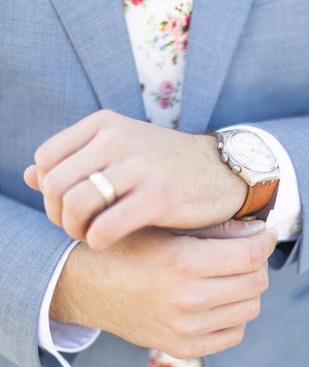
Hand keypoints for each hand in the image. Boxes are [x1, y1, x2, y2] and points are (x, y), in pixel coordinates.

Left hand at [24, 110, 246, 249]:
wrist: (223, 171)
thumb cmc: (165, 166)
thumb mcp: (119, 151)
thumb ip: (74, 161)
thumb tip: (27, 176)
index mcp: (104, 124)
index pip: (46, 158)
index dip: (47, 189)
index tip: (68, 204)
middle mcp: (118, 139)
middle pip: (55, 184)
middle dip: (57, 214)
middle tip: (76, 226)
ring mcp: (139, 166)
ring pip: (75, 205)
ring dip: (75, 229)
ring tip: (90, 234)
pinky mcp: (158, 197)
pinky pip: (105, 227)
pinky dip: (97, 241)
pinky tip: (108, 242)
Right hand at [50, 223, 276, 357]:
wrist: (86, 286)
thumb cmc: (128, 247)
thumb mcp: (166, 226)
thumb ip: (214, 229)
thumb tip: (257, 231)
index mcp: (183, 263)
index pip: (249, 256)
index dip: (264, 242)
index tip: (264, 234)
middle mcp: (188, 300)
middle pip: (256, 283)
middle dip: (258, 263)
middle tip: (247, 252)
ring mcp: (186, 329)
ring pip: (250, 308)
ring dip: (248, 289)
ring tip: (232, 274)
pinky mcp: (182, 348)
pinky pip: (233, 333)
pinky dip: (234, 315)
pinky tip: (218, 298)